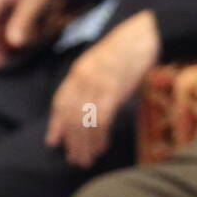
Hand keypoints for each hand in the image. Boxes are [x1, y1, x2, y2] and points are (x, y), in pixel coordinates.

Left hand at [45, 10, 159, 167]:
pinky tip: (101, 147)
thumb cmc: (126, 51)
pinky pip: (102, 119)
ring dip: (84, 144)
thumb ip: (90, 81)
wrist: (143, 36)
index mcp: (78, 72)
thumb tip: (87, 106)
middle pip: (71, 116)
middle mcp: (83, 79)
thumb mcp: (101, 64)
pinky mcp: (113, 91)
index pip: (60, 102)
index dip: (56, 124)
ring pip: (84, 121)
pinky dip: (100, 136)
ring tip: (86, 160)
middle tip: (74, 159)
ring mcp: (97, 85)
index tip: (53, 142)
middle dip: (71, 141)